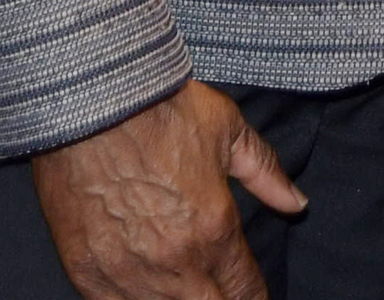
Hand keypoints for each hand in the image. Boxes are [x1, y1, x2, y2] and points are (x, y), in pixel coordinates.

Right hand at [30, 81, 305, 299]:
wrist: (92, 103)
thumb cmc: (161, 112)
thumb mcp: (228, 130)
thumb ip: (266, 173)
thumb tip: (296, 203)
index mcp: (215, 231)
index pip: (246, 292)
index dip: (254, 298)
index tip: (251, 295)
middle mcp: (175, 264)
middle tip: (222, 292)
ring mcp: (128, 275)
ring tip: (185, 290)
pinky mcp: (87, 275)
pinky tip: (143, 293)